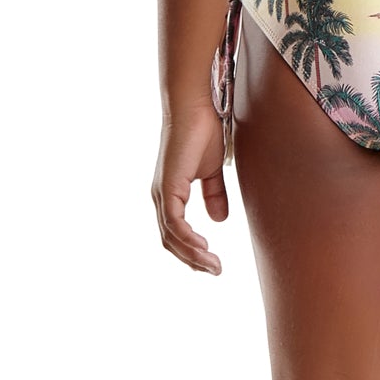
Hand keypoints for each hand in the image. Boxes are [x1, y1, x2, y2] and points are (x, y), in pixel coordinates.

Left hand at [152, 101, 228, 273]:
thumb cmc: (202, 133)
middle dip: (192, 260)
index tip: (212, 264)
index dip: (191, 251)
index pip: (175, 233)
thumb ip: (214, 195)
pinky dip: (186, 238)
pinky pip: (173, 222)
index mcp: (170, 195)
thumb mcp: (212, 171)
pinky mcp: (167, 188)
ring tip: (212, 266)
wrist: (194, 109)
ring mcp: (162, 193)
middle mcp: (161, 197)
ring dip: (192, 255)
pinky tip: (202, 248)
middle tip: (214, 271)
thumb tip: (218, 221)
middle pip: (170, 241)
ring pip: (171, 236)